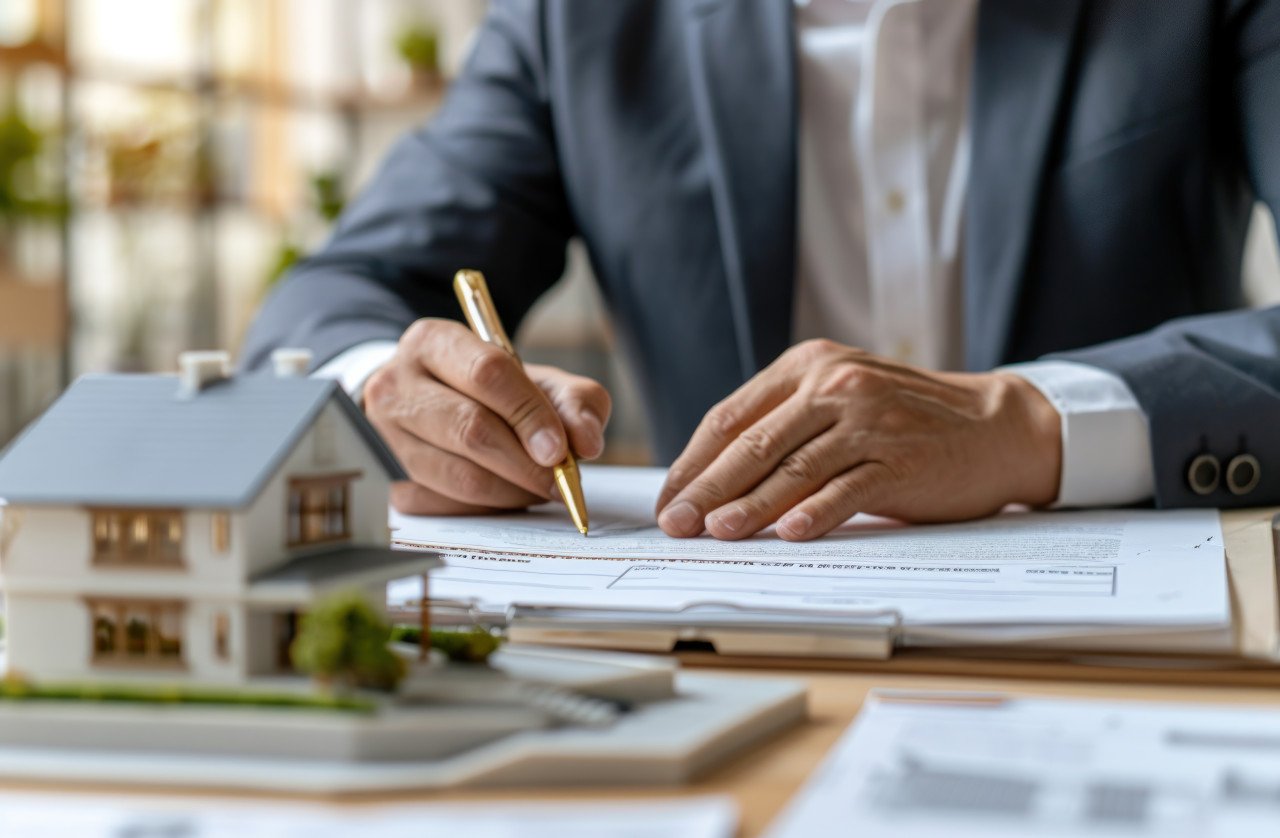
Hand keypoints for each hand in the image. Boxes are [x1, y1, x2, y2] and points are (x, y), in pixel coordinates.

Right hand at [365, 318, 610, 514]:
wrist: (428, 403)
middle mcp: (396, 385)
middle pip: (470, 430)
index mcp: (433, 342)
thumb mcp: (536, 380)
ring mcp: (384, 436)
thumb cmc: (488, 392)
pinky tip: (508, 495)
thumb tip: (588, 442)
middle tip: (561, 481)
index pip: (487, 374)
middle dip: (526, 463)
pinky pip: (448, 506)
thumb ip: (574, 401)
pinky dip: (490, 508)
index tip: (561, 449)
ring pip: (459, 477)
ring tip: (541, 487)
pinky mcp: (388, 481)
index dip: (529, 414)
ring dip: (513, 491)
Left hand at [655, 339, 1061, 540]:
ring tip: (715, 533)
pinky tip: (788, 533)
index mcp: (808, 367)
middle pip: (753, 444)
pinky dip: (815, 513)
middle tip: (675, 522)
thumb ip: (784, 423)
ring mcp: (869, 422)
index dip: (693, 462)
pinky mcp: (900, 459)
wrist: (994, 426)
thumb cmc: (905, 420)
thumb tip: (712, 477)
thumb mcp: (839, 399)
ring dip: (749, 505)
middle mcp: (834, 386)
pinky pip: (846, 490)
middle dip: (707, 488)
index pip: (731, 417)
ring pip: (793, 469)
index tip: (669, 498)